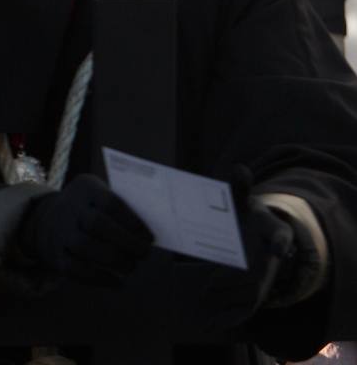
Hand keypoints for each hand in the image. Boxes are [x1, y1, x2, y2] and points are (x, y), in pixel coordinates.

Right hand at [17, 174, 152, 285]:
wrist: (48, 219)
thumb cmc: (90, 209)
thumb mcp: (100, 196)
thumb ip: (123, 210)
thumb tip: (150, 236)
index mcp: (85, 190)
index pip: (110, 202)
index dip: (132, 221)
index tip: (149, 236)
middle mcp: (70, 208)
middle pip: (96, 224)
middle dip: (126, 241)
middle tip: (144, 253)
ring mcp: (60, 232)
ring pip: (85, 246)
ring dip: (114, 260)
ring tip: (131, 266)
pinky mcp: (56, 255)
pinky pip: (75, 269)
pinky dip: (99, 278)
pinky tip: (118, 282)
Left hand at [191, 169, 295, 330]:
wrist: (259, 235)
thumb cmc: (246, 217)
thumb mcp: (243, 202)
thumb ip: (240, 187)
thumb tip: (239, 169)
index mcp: (274, 231)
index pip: (281, 237)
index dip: (281, 244)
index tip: (278, 251)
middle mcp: (273, 256)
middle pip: (259, 270)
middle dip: (236, 276)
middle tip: (213, 279)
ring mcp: (266, 273)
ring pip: (252, 289)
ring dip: (229, 292)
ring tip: (207, 289)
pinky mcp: (256, 288)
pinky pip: (246, 304)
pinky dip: (231, 314)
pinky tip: (213, 319)